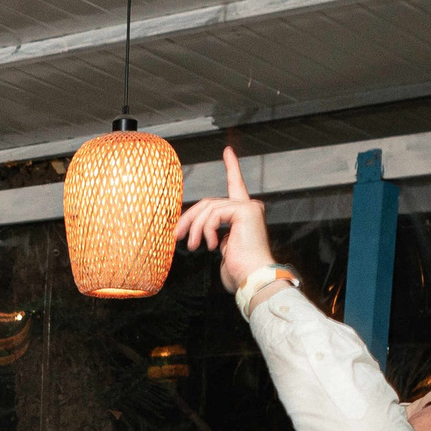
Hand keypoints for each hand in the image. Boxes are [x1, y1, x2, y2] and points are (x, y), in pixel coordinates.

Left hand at [173, 146, 276, 295]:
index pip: (236, 186)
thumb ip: (215, 233)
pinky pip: (214, 213)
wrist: (254, 279)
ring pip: (208, 208)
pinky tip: (213, 245)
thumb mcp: (223, 248)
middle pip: (209, 202)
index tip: (228, 151)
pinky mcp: (245, 210)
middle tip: (176, 235)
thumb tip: (196, 232)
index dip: (231, 167)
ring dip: (195, 228)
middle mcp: (250, 207)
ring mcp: (249, 207)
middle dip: (189, 217)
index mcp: (245, 215)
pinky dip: (207, 229)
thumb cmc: (241, 272)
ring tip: (192, 246)